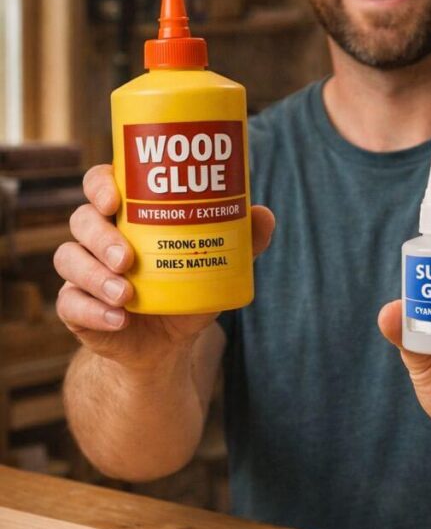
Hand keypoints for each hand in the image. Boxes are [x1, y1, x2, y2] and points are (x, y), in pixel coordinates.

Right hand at [54, 164, 274, 371]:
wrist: (166, 344)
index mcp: (126, 213)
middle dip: (100, 236)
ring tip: (125, 293)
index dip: (101, 184)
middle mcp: (97, 236)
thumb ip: (240, 242)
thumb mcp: (216, 266)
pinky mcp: (76, 307)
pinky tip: (118, 319)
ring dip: (94, 275)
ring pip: (69, 259)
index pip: (101, 184)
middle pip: (82, 219)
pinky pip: (69, 303)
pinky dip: (93, 312)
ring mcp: (82, 271)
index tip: (116, 198)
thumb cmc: (186, 288)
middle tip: (127, 257)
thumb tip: (263, 214)